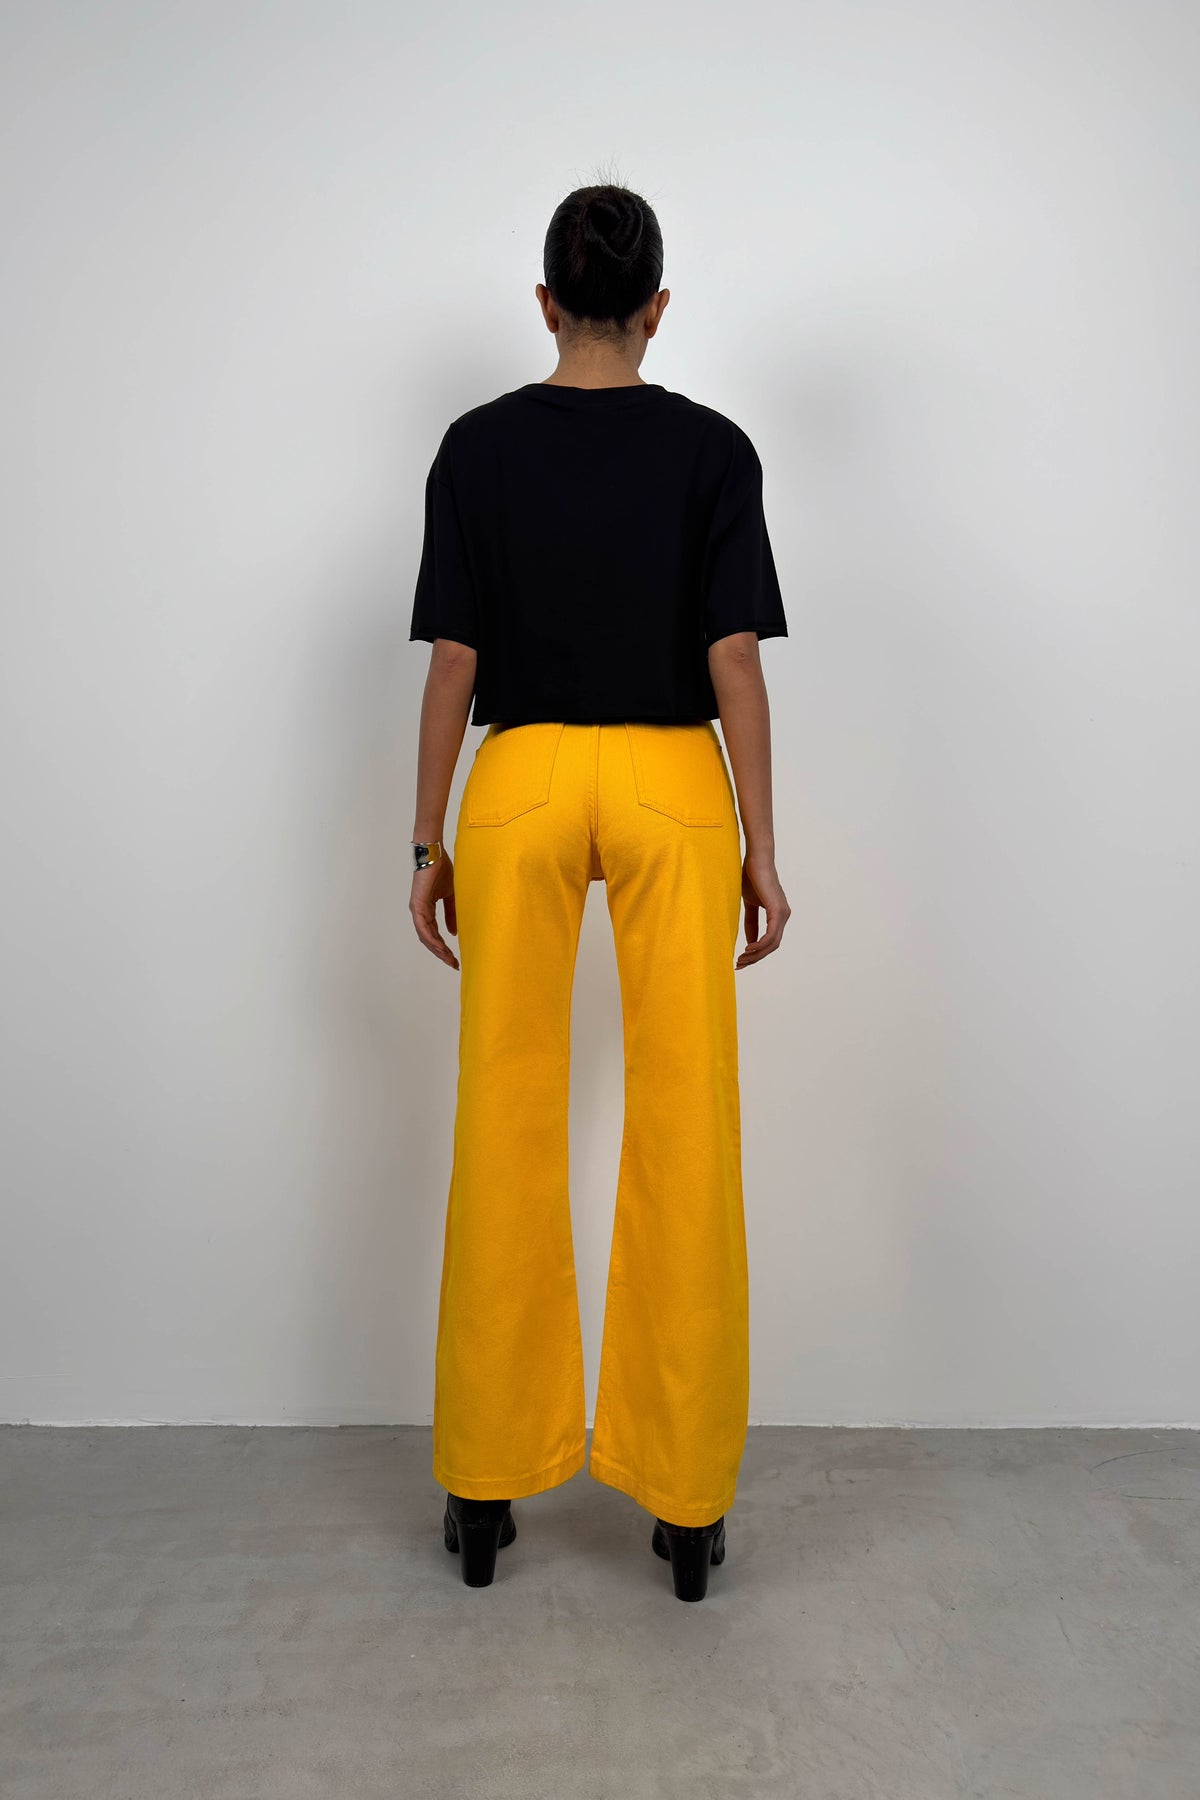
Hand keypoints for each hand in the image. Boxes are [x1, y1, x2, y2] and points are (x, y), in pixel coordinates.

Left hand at [410, 853, 459, 969]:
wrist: (434, 855)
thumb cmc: (441, 871)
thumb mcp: (450, 896)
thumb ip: (451, 914)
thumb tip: (453, 933)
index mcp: (426, 910)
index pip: (434, 934)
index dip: (443, 947)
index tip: (454, 958)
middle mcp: (419, 912)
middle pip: (428, 939)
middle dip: (441, 953)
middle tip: (452, 964)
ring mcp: (417, 909)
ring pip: (425, 936)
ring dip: (437, 949)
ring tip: (448, 958)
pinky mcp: (418, 905)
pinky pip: (424, 927)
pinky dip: (432, 938)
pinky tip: (440, 946)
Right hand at [738, 849, 789, 967]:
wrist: (755, 860)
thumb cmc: (751, 877)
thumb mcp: (749, 904)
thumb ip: (751, 923)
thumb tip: (750, 941)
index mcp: (778, 915)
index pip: (769, 941)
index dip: (756, 953)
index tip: (741, 960)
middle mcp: (784, 916)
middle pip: (772, 946)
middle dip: (755, 958)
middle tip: (740, 964)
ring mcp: (783, 914)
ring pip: (772, 944)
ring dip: (756, 954)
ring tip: (742, 958)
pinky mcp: (778, 911)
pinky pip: (770, 935)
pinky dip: (760, 944)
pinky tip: (749, 948)